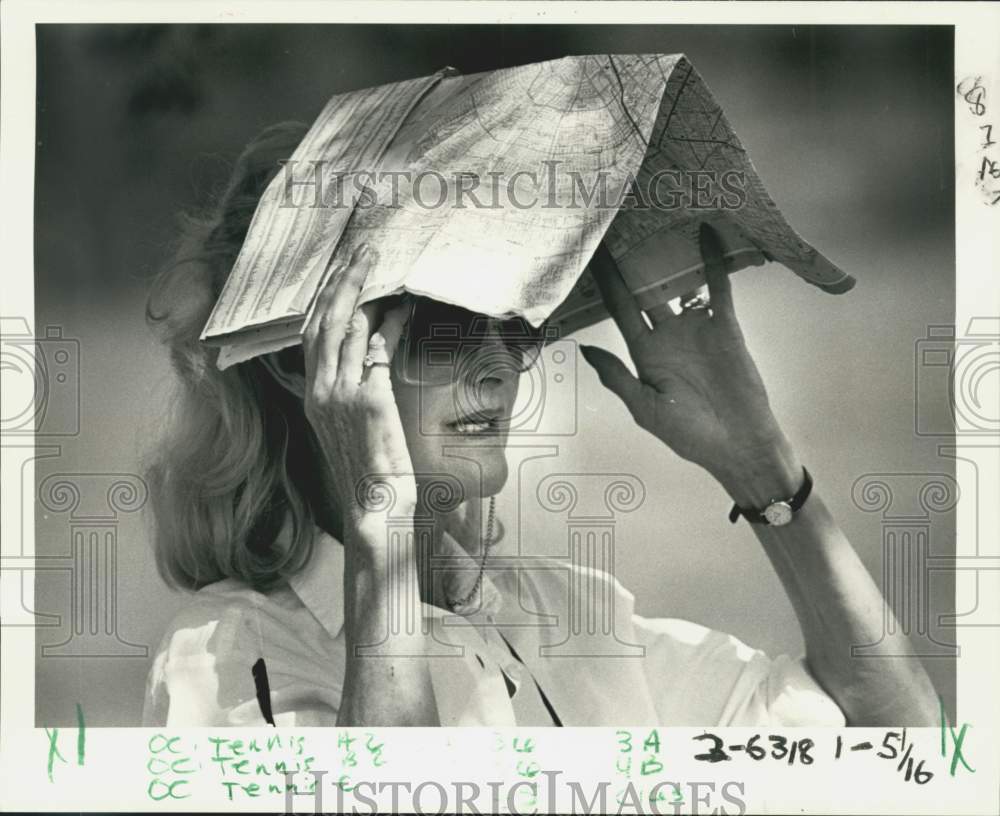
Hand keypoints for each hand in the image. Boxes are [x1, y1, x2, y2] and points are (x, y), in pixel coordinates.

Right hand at [301, 244, 412, 537]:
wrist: (373, 510)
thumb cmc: (367, 475)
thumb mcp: (348, 431)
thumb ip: (350, 396)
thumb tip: (368, 362)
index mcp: (314, 398)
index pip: (311, 336)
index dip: (324, 300)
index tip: (337, 273)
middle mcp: (320, 391)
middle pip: (324, 320)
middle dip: (341, 280)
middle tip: (360, 251)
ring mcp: (341, 394)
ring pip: (346, 326)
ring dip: (363, 290)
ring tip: (377, 263)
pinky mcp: (368, 400)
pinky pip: (377, 349)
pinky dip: (389, 324)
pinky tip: (402, 309)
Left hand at [580, 224, 800, 502]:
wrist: (739, 445)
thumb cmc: (689, 435)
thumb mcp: (646, 409)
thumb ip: (618, 377)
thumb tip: (584, 348)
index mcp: (644, 353)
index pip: (619, 307)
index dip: (604, 280)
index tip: (590, 251)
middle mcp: (667, 335)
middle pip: (645, 287)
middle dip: (633, 258)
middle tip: (620, 221)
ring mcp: (696, 329)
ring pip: (680, 282)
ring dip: (672, 254)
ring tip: (658, 219)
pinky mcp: (725, 327)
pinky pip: (717, 288)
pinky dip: (713, 262)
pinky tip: (706, 235)